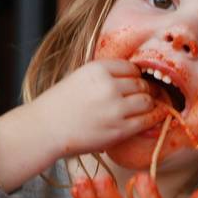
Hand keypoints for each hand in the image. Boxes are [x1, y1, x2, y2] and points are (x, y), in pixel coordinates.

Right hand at [0, 60, 163, 192]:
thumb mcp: (81, 77)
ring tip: (144, 109)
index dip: (135, 77)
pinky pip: (146, 121)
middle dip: (144, 91)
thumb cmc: (60, 105)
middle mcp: (109, 86)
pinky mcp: (120, 129)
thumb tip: (134, 78)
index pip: (131, 68)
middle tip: (143, 97)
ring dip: (149, 105)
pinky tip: (149, 120)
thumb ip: (105, 76)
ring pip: (147, 101)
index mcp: (98, 69)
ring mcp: (115, 109)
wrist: (45, 129)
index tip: (133, 84)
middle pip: (141, 84)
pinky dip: (152, 119)